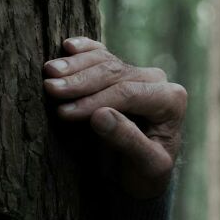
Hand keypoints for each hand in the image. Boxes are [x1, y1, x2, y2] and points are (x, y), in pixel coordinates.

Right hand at [43, 37, 186, 198]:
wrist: (141, 172)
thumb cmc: (146, 172)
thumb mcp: (146, 166)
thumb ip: (128, 140)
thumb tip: (100, 115)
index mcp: (171, 100)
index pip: (128, 93)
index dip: (94, 100)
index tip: (64, 112)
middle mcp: (157, 81)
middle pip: (114, 73)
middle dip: (80, 81)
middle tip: (50, 88)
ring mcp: (138, 73)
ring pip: (104, 61)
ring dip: (74, 66)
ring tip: (48, 72)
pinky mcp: (120, 71)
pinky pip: (100, 54)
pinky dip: (83, 51)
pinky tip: (67, 47)